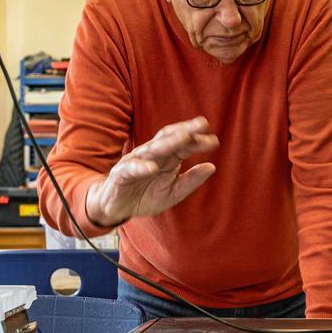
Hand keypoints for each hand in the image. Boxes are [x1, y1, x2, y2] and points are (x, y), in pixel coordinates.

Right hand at [85, 117, 219, 226]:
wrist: (116, 207)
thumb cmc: (145, 195)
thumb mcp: (173, 192)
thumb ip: (190, 181)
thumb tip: (212, 167)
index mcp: (167, 158)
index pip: (183, 144)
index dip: (197, 140)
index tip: (214, 140)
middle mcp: (152, 155)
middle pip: (169, 139)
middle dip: (186, 131)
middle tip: (202, 125)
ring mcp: (135, 162)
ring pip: (152, 149)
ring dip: (169, 143)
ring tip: (184, 138)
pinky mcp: (121, 174)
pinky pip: (131, 168)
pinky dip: (141, 166)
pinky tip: (152, 167)